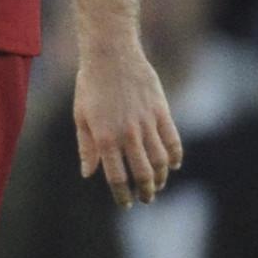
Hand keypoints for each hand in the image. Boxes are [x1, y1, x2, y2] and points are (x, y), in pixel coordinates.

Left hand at [74, 38, 183, 205]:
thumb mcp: (81, 117)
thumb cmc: (90, 85)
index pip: (117, 178)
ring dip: (161, 178)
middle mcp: (128, 134)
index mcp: (105, 138)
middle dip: (146, 192)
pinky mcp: (161, 111)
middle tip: (146, 198)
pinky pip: (173, 140)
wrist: (111, 55)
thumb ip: (87, 147)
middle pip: (142, 174)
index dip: (122, 195)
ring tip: (158, 184)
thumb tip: (88, 174)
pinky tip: (174, 165)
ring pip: (160, 161)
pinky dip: (176, 156)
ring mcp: (146, 123)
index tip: (126, 203)